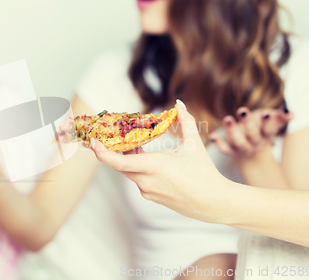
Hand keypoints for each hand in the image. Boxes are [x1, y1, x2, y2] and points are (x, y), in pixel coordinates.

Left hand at [91, 100, 235, 223]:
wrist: (215, 204)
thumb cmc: (205, 174)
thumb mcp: (195, 145)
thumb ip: (185, 121)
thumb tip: (179, 103)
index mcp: (154, 167)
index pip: (118, 162)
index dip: (102, 153)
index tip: (93, 142)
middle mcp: (146, 181)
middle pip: (119, 165)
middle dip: (112, 150)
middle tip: (106, 137)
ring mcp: (148, 191)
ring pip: (129, 172)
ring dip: (127, 158)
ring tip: (132, 142)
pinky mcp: (152, 197)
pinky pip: (137, 179)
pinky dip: (136, 167)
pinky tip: (144, 157)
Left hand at [209, 106, 292, 158]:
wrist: (253, 150)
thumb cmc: (262, 128)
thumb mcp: (273, 122)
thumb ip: (281, 117)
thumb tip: (290, 113)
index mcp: (266, 134)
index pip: (269, 129)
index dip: (268, 122)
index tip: (266, 113)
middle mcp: (255, 142)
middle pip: (253, 134)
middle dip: (248, 123)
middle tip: (242, 110)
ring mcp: (243, 147)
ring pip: (239, 142)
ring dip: (232, 131)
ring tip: (227, 119)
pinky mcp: (231, 150)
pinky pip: (225, 149)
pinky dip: (219, 143)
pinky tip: (212, 136)